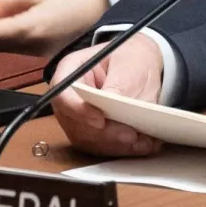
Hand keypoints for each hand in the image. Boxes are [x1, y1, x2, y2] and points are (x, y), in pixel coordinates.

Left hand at [0, 0, 110, 54]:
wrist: (111, 5)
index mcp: (30, 28)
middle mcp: (33, 49)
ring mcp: (42, 57)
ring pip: (7, 50)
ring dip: (0, 35)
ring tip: (3, 15)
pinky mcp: (49, 59)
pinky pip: (22, 51)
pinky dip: (14, 39)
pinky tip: (20, 23)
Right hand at [51, 37, 163, 156]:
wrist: (143, 67)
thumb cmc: (132, 58)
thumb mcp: (130, 64)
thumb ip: (119, 85)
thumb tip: (112, 107)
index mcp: (71, 70)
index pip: (62, 93)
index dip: (78, 110)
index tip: (100, 119)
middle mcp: (69, 97)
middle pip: (74, 122)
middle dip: (104, 133)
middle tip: (130, 134)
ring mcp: (77, 117)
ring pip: (87, 139)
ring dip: (115, 144)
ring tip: (141, 140)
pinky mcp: (90, 133)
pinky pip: (101, 147)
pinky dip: (122, 148)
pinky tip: (143, 145)